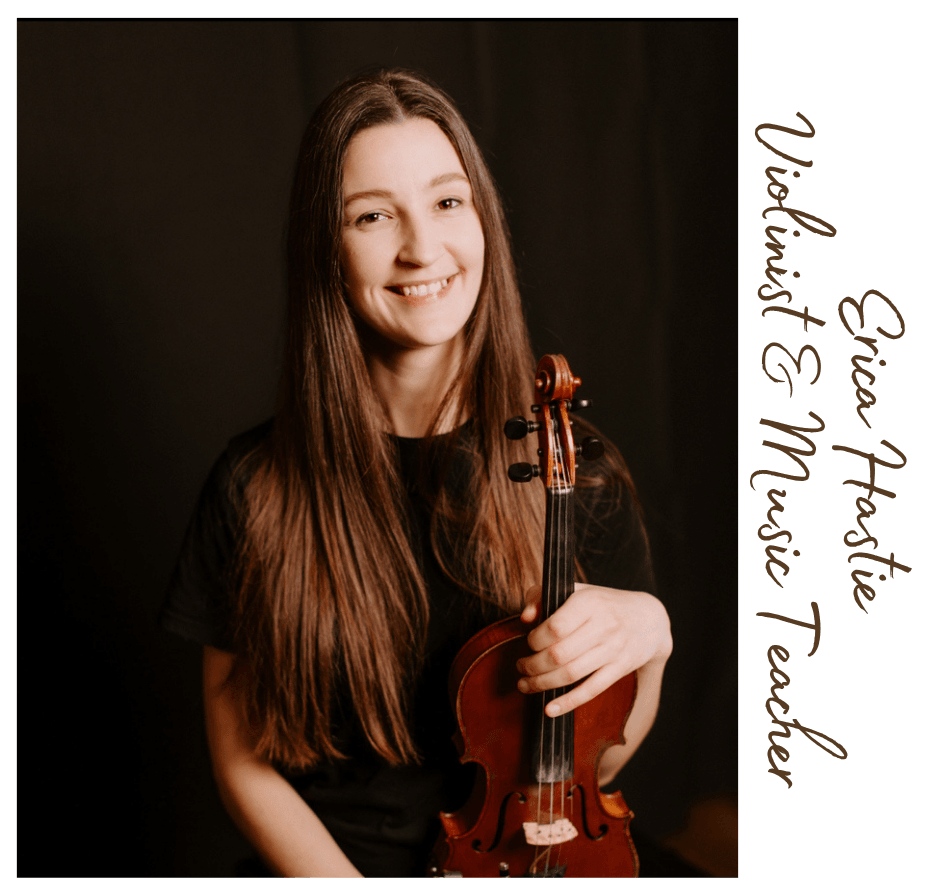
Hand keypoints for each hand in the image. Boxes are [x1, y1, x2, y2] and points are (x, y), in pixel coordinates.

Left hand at [516, 583, 671, 717]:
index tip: (528, 643)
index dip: (534, 639)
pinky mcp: (620, 669)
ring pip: (571, 674)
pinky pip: (591, 690)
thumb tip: (525, 618)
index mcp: (589, 603)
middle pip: (558, 654)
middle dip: (532, 665)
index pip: (555, 627)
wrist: (649, 619)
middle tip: (520, 666)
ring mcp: (613, 649)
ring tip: (525, 684)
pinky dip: (568, 702)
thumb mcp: (576, 591)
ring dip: (542, 684)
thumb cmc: (603, 604)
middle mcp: (603, 626)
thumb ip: (542, 596)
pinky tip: (548, 709)